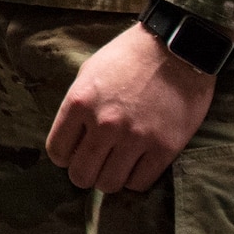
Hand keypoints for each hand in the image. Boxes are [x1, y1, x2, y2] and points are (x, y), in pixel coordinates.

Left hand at [46, 22, 216, 192]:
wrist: (175, 49)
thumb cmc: (128, 57)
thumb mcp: (89, 73)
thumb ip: (77, 107)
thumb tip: (72, 138)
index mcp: (79, 102)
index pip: (57, 151)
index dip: (65, 155)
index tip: (75, 151)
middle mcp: (104, 123)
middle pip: (81, 175)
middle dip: (84, 173)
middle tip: (95, 164)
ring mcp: (134, 138)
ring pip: (109, 184)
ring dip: (109, 178)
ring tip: (116, 165)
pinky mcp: (164, 148)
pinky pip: (140, 183)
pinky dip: (135, 178)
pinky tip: (137, 163)